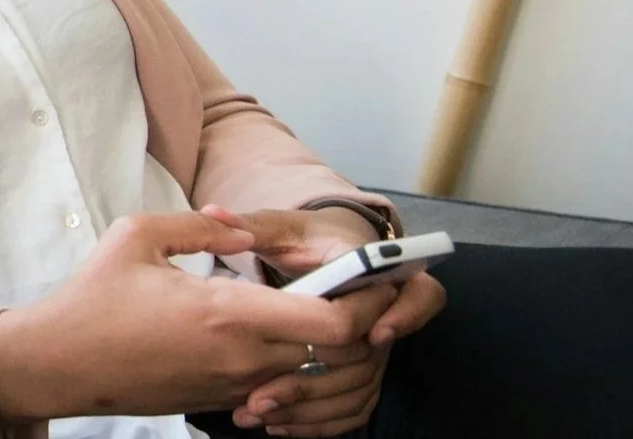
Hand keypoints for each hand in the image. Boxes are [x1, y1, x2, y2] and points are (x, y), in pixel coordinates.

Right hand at [0, 212, 396, 422]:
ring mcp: (231, 386)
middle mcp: (241, 358)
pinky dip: (286, 364)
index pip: (334, 324)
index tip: (367, 278)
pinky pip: (275, 386)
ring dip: (319, 343)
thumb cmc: (93, 298)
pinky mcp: (217, 402)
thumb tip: (241, 231)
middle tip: (344, 285)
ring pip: (308, 372)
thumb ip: (200, 225)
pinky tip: (261, 333)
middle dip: (354, 320)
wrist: (59, 364)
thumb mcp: (137, 234)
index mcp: (228, 313)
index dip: (365, 302)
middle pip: (336, 354)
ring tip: (303, 304)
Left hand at [204, 207, 446, 436]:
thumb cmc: (305, 239)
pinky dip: (317, 420)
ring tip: (259, 410)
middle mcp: (385, 314)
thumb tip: (213, 213)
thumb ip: (249, 223)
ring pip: (360, 389)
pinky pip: (352, 406)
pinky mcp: (361, 371)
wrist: (324, 254)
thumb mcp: (279, 228)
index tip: (374, 332)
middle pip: (376, 356)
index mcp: (376, 272)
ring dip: (311, 406)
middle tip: (270, 392)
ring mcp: (375, 348)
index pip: (418, 293)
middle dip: (323, 378)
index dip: (404, 315)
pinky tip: (277, 423)